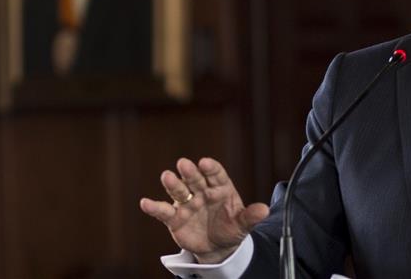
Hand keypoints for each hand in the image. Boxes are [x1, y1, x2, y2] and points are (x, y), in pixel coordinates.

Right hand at [140, 157, 269, 263]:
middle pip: (195, 179)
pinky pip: (163, 211)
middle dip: (190, 172)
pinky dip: (154, 207)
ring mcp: (188, 203)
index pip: (216, 174)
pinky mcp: (175, 217)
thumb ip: (250, 216)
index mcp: (220, 188)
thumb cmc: (231, 228)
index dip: (211, 168)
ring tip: (166, 176)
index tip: (205, 163)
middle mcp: (202, 191)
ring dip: (172, 184)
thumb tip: (265, 211)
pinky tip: (145, 203)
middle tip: (184, 164)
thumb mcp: (243, 224)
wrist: (217, 247)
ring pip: (179, 191)